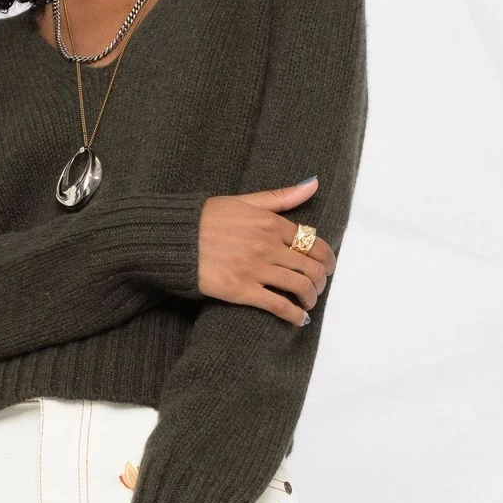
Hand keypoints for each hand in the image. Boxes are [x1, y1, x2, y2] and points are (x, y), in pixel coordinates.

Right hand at [196, 177, 335, 325]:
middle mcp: (268, 246)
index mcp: (271, 224)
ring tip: (308, 303)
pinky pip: (278, 305)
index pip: (313, 242)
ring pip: (299, 287)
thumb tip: (313, 183)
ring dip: (310, 298)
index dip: (326, 258)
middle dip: (321, 281)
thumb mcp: (244, 200)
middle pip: (311, 267)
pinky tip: (298, 319)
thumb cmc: (205, 218)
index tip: (327, 267)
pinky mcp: (241, 290)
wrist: (174, 239)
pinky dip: (294, 315)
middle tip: (318, 287)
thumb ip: (280, 197)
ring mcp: (256, 269)